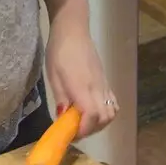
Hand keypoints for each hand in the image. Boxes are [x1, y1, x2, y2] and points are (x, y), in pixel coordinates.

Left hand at [45, 17, 115, 138]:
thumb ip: (60, 98)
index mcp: (81, 86)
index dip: (83, 130)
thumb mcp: (53, 76)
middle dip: (90, 129)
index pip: (91, 115)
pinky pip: (112, 103)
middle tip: (74, 129)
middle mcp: (97, 88)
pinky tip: (92, 111)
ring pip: (111, 112)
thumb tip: (62, 119)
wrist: (73, 31)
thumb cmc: (59, 51)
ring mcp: (104, 85)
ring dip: (99, 123)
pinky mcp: (106, 81)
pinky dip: (106, 113)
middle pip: (104, 118)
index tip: (70, 134)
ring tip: (83, 121)